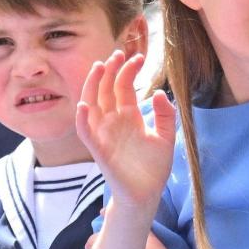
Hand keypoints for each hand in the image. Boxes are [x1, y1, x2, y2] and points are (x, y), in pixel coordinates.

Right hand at [76, 51, 176, 210]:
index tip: (139, 57)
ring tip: (99, 67)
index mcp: (128, 116)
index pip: (123, 87)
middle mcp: (113, 121)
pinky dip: (82, 119)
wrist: (147, 194)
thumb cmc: (154, 167)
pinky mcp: (98, 150)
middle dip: (110, 71)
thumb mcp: (166, 137)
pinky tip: (84, 105)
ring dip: (92, 86)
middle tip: (118, 54)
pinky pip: (86, 132)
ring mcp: (104, 134)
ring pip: (91, 104)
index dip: (128, 71)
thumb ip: (165, 115)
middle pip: (105, 90)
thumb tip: (158, 93)